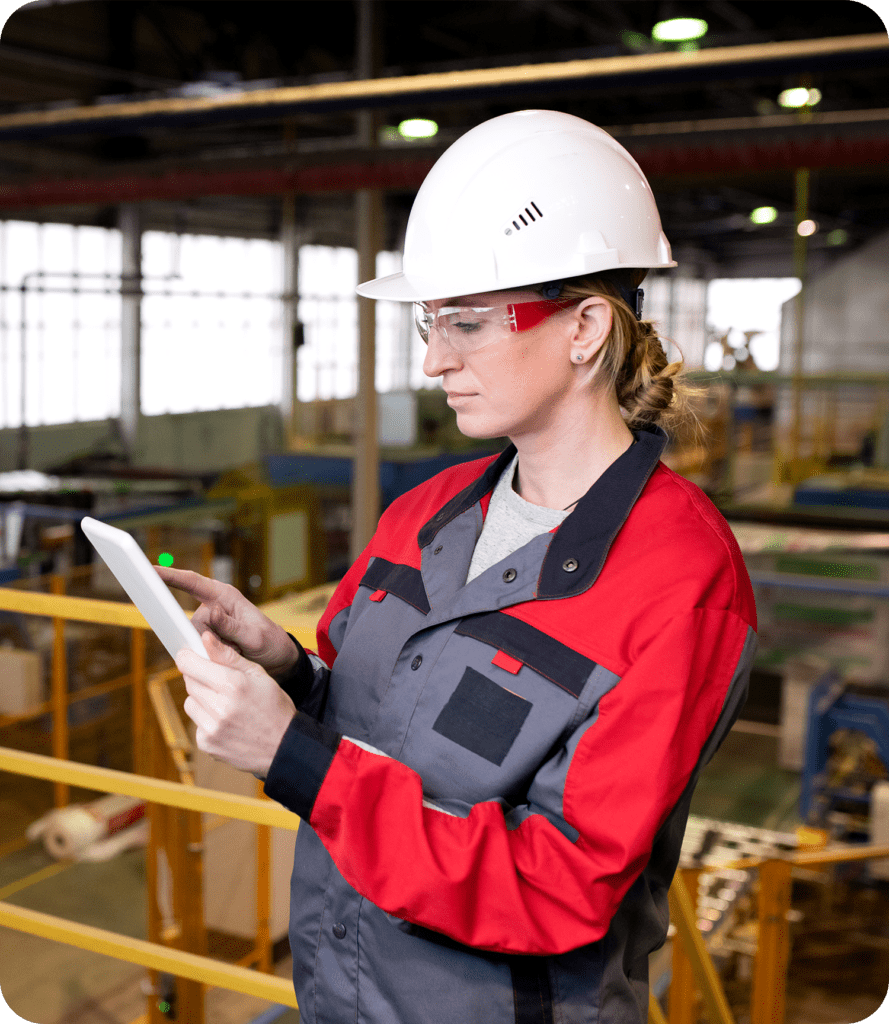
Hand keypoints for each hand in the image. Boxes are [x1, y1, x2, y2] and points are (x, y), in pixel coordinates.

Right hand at [154, 565, 299, 678]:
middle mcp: (214, 606)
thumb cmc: (271, 642)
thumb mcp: (255, 636)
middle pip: (192, 622)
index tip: (149, 570)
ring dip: (213, 649)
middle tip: (235, 647)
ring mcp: (211, 623)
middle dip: (208, 639)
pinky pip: (200, 648)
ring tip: (238, 651)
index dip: (170, 576)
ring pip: (195, 638)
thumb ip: (232, 626)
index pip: (193, 582)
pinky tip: (232, 655)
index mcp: (225, 596)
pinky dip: (214, 655)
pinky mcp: (210, 638)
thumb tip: (211, 613)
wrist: (279, 658)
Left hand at [177, 630, 295, 777]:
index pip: (190, 664)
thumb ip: (228, 656)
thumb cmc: (274, 707)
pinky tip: (226, 721)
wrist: (284, 747)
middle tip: (219, 681)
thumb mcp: (258, 674)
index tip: (189, 655)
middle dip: (199, 677)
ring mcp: (211, 728)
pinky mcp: (207, 744)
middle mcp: (219, 707)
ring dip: (202, 699)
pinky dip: (207, 719)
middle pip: (189, 682)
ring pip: (190, 702)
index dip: (188, 657)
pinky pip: (196, 723)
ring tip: (225, 703)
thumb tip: (205, 638)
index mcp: (232, 684)